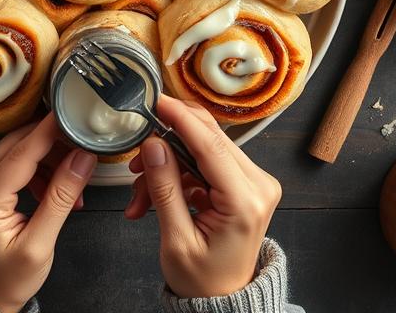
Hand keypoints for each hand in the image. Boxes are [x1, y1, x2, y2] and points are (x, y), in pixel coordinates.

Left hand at [0, 113, 96, 312]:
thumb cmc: (7, 278)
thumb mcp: (40, 245)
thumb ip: (61, 198)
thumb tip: (82, 158)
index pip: (24, 150)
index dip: (53, 129)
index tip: (78, 113)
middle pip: (21, 141)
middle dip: (57, 144)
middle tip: (86, 155)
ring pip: (18, 146)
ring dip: (49, 157)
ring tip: (73, 186)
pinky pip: (13, 157)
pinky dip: (37, 166)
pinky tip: (54, 187)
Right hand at [125, 96, 280, 298]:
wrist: (224, 300)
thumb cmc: (204, 281)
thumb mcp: (176, 240)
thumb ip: (164, 189)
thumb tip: (154, 145)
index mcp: (246, 201)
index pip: (211, 144)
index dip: (180, 118)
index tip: (157, 101)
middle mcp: (259, 185)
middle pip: (209, 139)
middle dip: (166, 145)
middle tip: (136, 159)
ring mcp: (255, 182)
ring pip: (202, 148)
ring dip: (167, 165)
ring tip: (140, 196)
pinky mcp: (245, 182)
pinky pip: (205, 162)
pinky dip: (178, 174)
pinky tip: (155, 196)